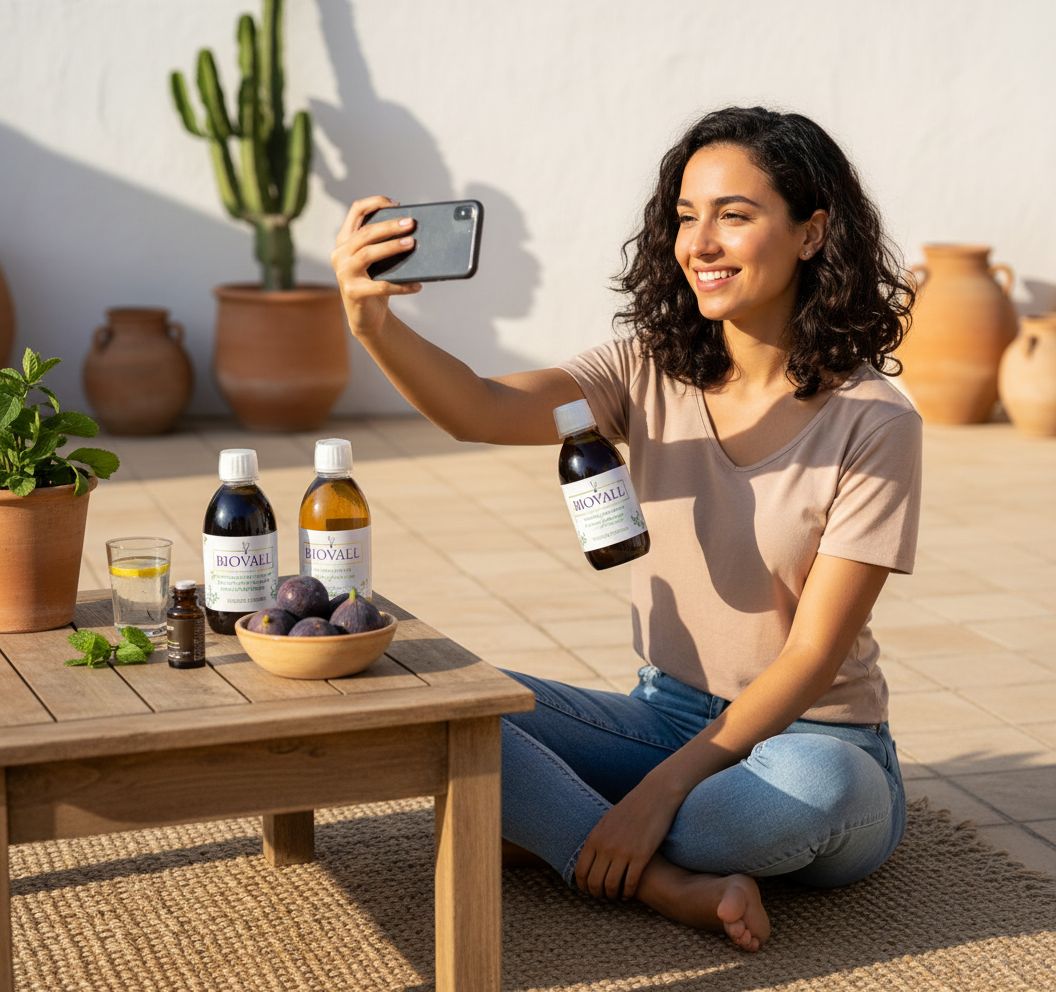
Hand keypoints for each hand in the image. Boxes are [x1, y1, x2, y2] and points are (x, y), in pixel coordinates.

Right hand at [330, 195, 421, 337]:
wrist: (366, 316)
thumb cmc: (375, 282)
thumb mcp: (377, 260)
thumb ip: (384, 243)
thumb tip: (413, 230)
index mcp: (345, 240)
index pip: (356, 211)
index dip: (375, 203)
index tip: (396, 204)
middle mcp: (340, 254)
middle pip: (365, 233)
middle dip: (390, 226)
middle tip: (411, 223)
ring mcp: (344, 273)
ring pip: (369, 254)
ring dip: (392, 247)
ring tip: (412, 244)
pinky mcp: (354, 292)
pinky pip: (381, 286)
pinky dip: (402, 286)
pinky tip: (417, 285)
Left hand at [574, 776, 681, 900]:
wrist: (655, 795)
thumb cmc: (632, 807)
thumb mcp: (608, 820)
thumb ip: (598, 838)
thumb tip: (589, 853)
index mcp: (595, 837)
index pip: (581, 871)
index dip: (583, 886)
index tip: (589, 890)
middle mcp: (606, 846)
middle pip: (594, 882)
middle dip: (598, 893)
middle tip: (604, 896)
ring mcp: (623, 851)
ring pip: (611, 886)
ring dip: (613, 895)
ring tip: (617, 896)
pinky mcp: (641, 856)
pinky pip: (630, 883)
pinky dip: (628, 893)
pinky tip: (630, 893)